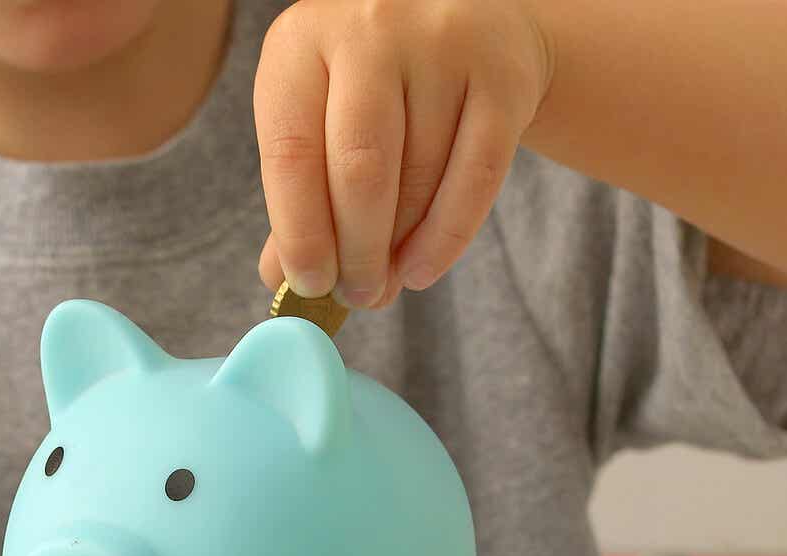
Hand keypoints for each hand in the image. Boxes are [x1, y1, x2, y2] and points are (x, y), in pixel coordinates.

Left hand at [253, 0, 551, 307]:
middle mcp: (371, 33)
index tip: (308, 287)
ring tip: (387, 284)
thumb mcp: (319, 112)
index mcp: (303, 42)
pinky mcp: (503, 74)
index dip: (299, 233)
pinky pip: (475, 176)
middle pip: (360, 170)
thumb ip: (299, 190)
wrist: (469, 14)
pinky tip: (423, 269)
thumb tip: (282, 279)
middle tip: (357, 297)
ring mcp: (442, 47)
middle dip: (356, 252)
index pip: (291, 153)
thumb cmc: (373, 79)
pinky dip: (447, 236)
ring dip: (400, 248)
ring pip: (420, 176)